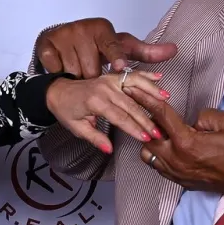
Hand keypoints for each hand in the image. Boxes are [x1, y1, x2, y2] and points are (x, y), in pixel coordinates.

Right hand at [36, 18, 177, 77]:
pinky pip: (56, 69)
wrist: (62, 38)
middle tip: (94, 80)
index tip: (121, 66)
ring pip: (74, 72)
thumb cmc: (96, 44)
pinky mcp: (47, 45)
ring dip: (78, 80)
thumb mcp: (121, 46)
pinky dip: (60, 74)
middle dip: (94, 81)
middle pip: (93, 68)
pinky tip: (63, 70)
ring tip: (80, 75)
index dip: (117, 57)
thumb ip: (147, 51)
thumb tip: (174, 50)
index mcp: (102, 29)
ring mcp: (63, 36)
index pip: (112, 45)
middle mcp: (82, 29)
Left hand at [45, 70, 169, 153]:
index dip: (134, 128)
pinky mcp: (112, 76)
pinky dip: (145, 76)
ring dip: (152, 93)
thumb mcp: (77, 128)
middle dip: (146, 119)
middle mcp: (104, 88)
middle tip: (159, 131)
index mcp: (95, 101)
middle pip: (131, 105)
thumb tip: (109, 149)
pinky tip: (159, 78)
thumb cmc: (67, 111)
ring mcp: (109, 80)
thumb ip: (95, 138)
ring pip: (135, 85)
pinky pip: (131, 75)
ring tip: (166, 101)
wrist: (57, 91)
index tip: (147, 138)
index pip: (120, 117)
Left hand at [129, 86, 223, 199]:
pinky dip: (160, 156)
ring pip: (149, 155)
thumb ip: (204, 115)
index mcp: (186, 143)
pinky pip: (160, 168)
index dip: (144, 98)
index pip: (159, 115)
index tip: (131, 89)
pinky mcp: (183, 182)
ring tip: (163, 132)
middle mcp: (177, 160)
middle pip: (146, 137)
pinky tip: (170, 147)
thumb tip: (193, 121)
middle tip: (152, 111)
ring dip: (152, 141)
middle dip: (146, 122)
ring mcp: (179, 174)